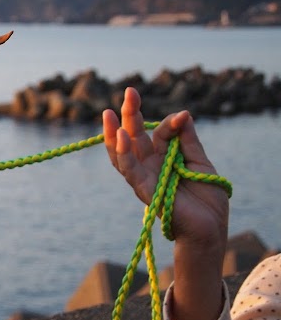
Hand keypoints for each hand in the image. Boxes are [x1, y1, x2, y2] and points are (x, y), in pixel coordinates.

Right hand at [102, 87, 228, 249]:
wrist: (210, 227)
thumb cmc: (206, 199)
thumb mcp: (200, 162)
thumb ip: (188, 140)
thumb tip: (183, 114)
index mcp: (162, 158)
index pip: (159, 133)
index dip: (168, 123)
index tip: (182, 117)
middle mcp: (149, 167)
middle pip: (132, 137)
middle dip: (128, 114)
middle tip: (129, 91)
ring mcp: (143, 178)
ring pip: (121, 154)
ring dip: (114, 134)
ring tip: (108, 115)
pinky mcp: (144, 191)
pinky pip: (129, 171)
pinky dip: (123, 155)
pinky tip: (120, 138)